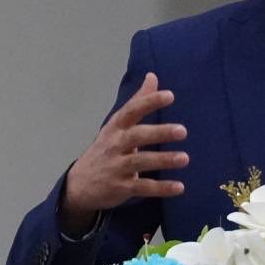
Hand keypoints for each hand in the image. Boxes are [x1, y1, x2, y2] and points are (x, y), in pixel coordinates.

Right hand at [62, 73, 187, 232]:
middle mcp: (115, 145)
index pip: (131, 111)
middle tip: (183, 131)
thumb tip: (153, 76)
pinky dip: (161, 188)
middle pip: (137, 136)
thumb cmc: (106, 150)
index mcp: (116, 128)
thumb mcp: (117, 126)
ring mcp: (117, 167)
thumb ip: (137, 102)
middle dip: (159, 133)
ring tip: (185, 158)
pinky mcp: (121, 188)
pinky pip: (143, 187)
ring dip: (163, 160)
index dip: (149, 102)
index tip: (169, 95)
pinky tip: (180, 187)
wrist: (80, 185)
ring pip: (141, 162)